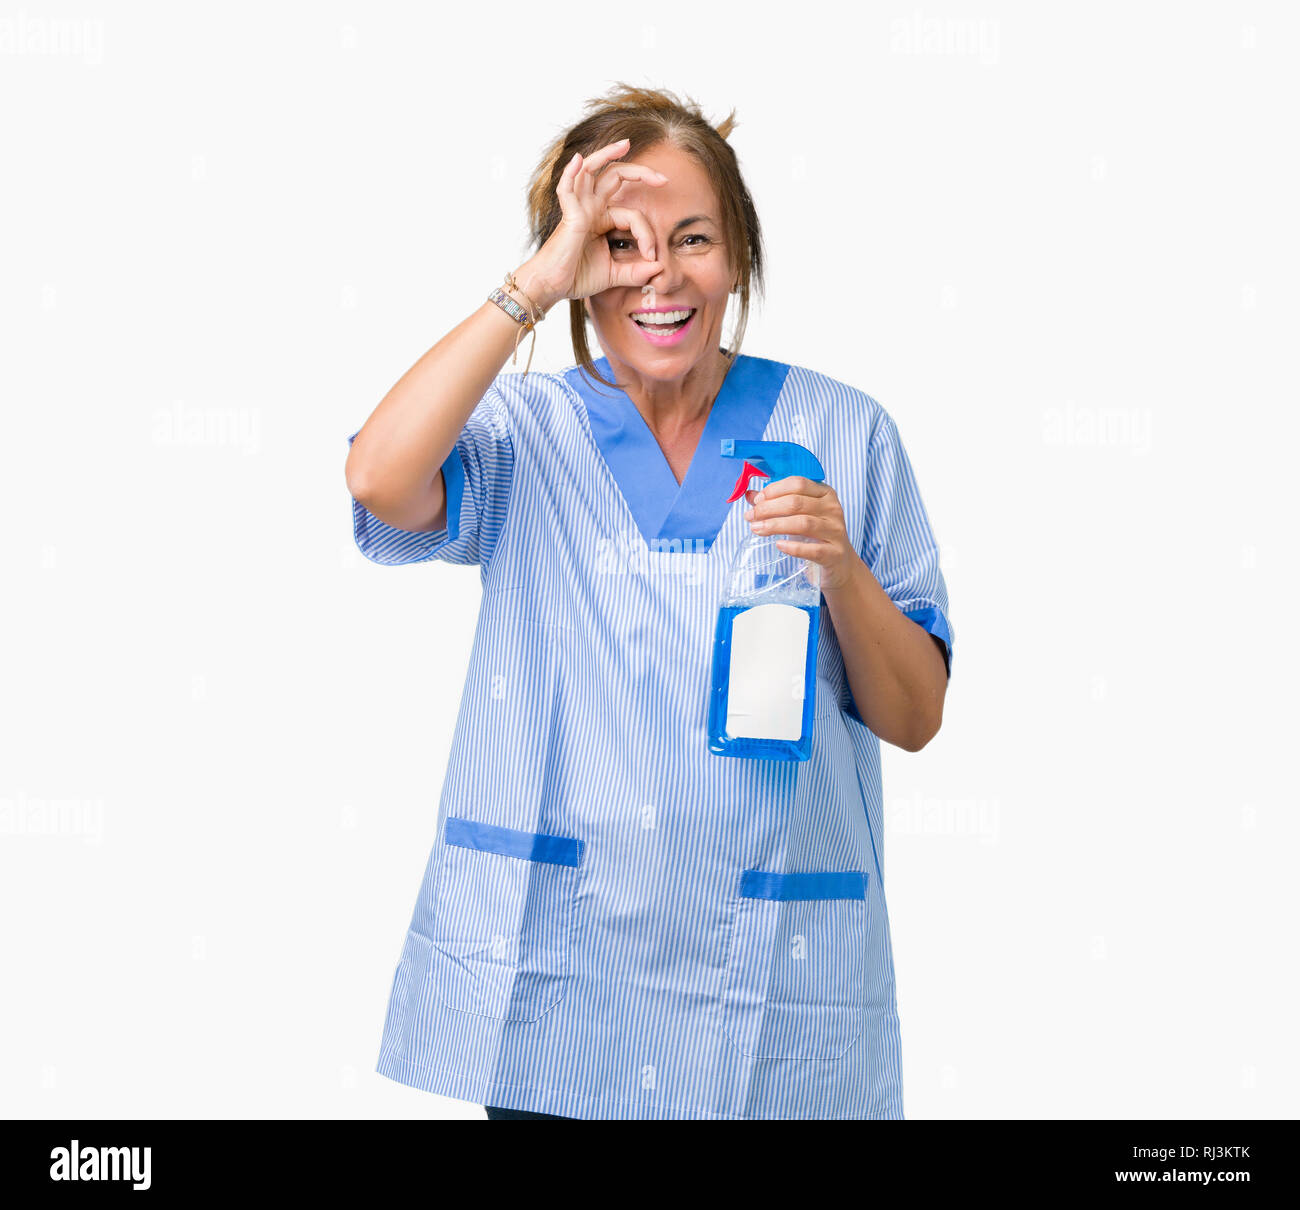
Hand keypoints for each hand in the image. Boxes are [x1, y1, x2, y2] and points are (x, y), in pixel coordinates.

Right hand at [524, 138, 667, 305]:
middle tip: (662, 178)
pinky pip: (566, 189)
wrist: (553, 286)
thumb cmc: (577, 277)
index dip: (647, 235)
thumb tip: (660, 269)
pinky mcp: (568, 216)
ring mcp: (579, 208)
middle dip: (640, 172)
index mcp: (602, 219)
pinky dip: (570, 173)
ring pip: (591, 170)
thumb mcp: (614, 275)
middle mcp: (591, 208)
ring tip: (625, 144)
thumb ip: (636, 272)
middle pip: (615, 177)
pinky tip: (578, 160)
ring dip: (606, 154)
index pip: (633, 216)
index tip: (652, 258)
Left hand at [744, 477, 860, 591]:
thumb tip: (750, 496)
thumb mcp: (800, 515)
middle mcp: (832, 509)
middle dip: (769, 508)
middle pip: (796, 503)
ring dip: (775, 525)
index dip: (774, 490)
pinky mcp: (834, 553)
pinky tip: (779, 545)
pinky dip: (793, 547)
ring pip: (803, 523)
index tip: (757, 501)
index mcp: (825, 494)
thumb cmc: (817, 535)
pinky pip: (812, 549)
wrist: (840, 563)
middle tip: (751, 517)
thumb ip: (777, 503)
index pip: (798, 484)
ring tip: (756, 529)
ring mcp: (835, 531)